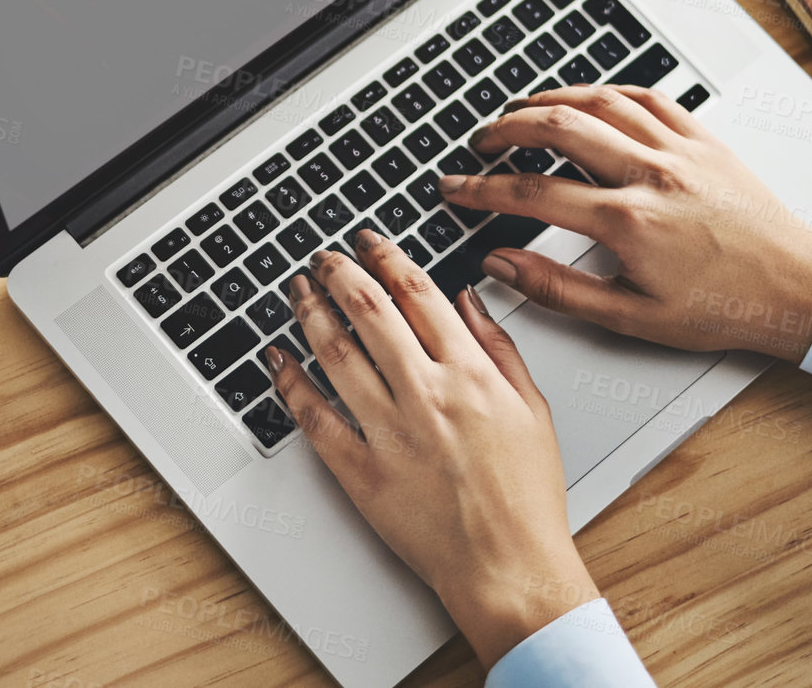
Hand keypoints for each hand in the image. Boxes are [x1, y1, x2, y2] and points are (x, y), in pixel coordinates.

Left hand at [266, 233, 596, 668]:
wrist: (509, 569)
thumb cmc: (525, 499)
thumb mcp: (532, 409)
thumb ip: (498, 347)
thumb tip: (467, 300)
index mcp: (470, 375)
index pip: (418, 294)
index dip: (387, 258)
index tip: (370, 243)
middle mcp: (426, 395)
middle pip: (368, 311)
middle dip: (338, 273)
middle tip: (323, 258)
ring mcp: (390, 433)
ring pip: (335, 354)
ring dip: (310, 313)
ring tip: (298, 292)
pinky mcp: (362, 473)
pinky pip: (316, 418)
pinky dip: (291, 383)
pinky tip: (279, 359)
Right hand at [439, 85, 811, 363]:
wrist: (799, 288)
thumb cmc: (725, 308)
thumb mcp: (631, 318)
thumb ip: (557, 289)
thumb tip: (503, 264)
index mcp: (628, 222)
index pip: (532, 192)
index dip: (481, 188)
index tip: (455, 188)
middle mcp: (650, 174)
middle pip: (557, 128)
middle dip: (505, 128)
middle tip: (481, 143)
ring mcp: (679, 150)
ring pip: (600, 100)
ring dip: (550, 100)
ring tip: (520, 111)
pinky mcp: (705, 141)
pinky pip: (648, 97)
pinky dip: (609, 91)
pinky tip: (590, 98)